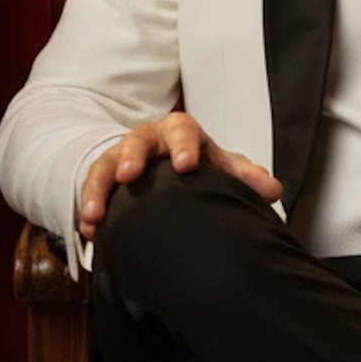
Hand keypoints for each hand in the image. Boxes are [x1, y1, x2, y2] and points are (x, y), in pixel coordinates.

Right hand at [78, 109, 280, 239]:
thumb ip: (245, 176)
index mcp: (180, 133)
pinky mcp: (105, 180)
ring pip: (105, 166)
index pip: (183, 131)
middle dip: (132, 157)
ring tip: (95, 215)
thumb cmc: (200, 166)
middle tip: (129, 176)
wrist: (168, 166)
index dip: (184, 146)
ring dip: (98, 189)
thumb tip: (272, 190)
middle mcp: (147, 141)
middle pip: (136, 141)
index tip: (186, 165)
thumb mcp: (222, 167)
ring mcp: (121, 158)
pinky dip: (88, 209)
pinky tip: (88, 230)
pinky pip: (92, 190)